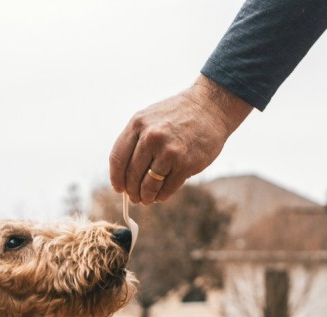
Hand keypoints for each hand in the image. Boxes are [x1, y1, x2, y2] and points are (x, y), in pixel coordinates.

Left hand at [109, 74, 251, 203]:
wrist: (210, 107)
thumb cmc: (178, 115)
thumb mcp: (150, 118)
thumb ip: (136, 142)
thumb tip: (124, 176)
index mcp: (137, 124)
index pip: (117, 159)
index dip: (116, 178)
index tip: (118, 188)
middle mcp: (151, 137)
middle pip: (132, 175)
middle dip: (132, 192)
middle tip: (134, 198)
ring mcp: (169, 151)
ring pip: (149, 185)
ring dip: (146, 197)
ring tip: (147, 199)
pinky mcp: (186, 164)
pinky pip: (167, 188)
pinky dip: (162, 195)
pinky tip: (161, 194)